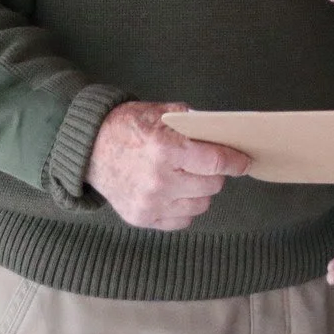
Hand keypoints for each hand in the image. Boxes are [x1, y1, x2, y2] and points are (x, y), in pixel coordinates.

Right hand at [86, 102, 250, 229]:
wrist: (89, 149)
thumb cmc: (127, 127)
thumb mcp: (160, 113)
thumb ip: (192, 122)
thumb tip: (222, 133)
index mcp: (164, 149)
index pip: (215, 162)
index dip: (236, 162)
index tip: (244, 162)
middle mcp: (158, 180)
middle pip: (212, 185)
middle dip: (216, 173)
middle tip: (207, 164)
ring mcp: (150, 203)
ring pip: (201, 205)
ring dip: (201, 191)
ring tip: (189, 177)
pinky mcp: (142, 218)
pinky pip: (182, 220)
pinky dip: (185, 207)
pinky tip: (175, 191)